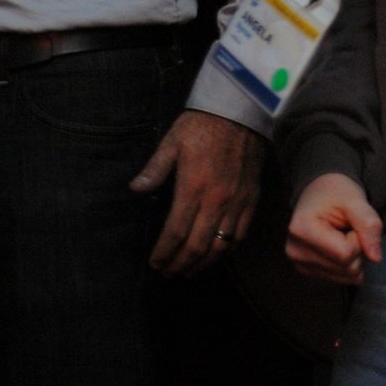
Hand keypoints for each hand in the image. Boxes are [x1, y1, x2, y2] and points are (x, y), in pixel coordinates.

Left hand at [131, 110, 263, 274]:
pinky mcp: (251, 200)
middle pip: (197, 246)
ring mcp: (236, 203)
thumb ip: (154, 169)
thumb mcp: (172, 142)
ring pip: (220, 246)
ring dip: (203, 264)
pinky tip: (218, 254)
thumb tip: (135, 189)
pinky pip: (240, 234)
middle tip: (169, 274)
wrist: (240, 111)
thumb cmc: (202, 125)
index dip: (164, 253)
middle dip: (180, 264)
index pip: (175, 232)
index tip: (155, 264)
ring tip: (190, 272)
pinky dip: (228, 250)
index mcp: (192, 188)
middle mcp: (215, 202)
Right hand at [286, 172, 382, 285]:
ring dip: (354, 258)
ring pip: (347, 277)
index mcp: (301, 230)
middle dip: (357, 249)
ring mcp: (299, 264)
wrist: (320, 191)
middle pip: (347, 268)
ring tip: (342, 236)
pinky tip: (337, 246)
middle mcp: (295, 252)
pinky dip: (347, 264)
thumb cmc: (336, 192)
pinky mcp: (307, 271)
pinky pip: (342, 279)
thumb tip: (376, 258)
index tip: (350, 222)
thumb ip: (369, 224)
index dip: (358, 239)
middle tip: (347, 228)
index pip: (345, 254)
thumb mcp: (355, 200)